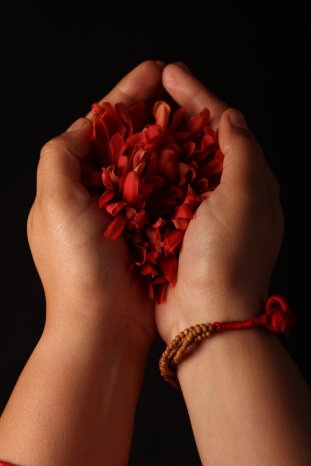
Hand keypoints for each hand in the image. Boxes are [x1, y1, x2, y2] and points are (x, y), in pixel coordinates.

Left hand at [27, 60, 164, 349]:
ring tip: (187, 112)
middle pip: (124, 140)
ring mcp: (123, 213)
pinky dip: (174, 172)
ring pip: (146, 163)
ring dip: (164, 137)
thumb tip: (85, 126)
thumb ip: (60, 156)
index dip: (125, 96)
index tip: (152, 73)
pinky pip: (162, 192)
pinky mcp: (147, 230)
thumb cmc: (77, 267)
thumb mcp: (54, 203)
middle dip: (147, 111)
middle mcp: (95, 194)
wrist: (103, 326)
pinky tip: (191, 155)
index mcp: (70, 183)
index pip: (98, 127)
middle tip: (174, 85)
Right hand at [156, 64, 282, 342]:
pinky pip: (160, 192)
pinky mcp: (175, 231)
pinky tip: (131, 160)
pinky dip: (147, 173)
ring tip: (138, 116)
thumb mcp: (245, 198)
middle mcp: (227, 195)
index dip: (197, 96)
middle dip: (178, 112)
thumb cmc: (229, 258)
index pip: (224, 126)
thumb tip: (231, 117)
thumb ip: (242, 152)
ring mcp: (199, 213)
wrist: (207, 316)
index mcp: (249, 183)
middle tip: (152, 88)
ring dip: (160, 139)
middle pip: (200, 140)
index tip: (171, 74)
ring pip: (178, 164)